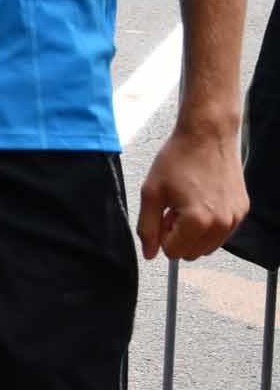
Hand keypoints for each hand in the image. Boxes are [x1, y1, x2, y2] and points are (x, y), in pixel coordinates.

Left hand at [137, 124, 247, 260]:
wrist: (207, 134)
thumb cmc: (179, 158)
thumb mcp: (151, 192)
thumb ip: (147, 227)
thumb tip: (150, 254)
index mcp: (198, 221)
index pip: (173, 253)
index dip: (162, 234)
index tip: (163, 214)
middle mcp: (221, 224)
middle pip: (191, 254)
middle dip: (178, 236)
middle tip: (173, 209)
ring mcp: (234, 218)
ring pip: (207, 247)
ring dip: (194, 233)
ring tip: (187, 204)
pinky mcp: (242, 210)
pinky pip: (222, 233)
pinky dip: (209, 225)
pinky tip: (202, 200)